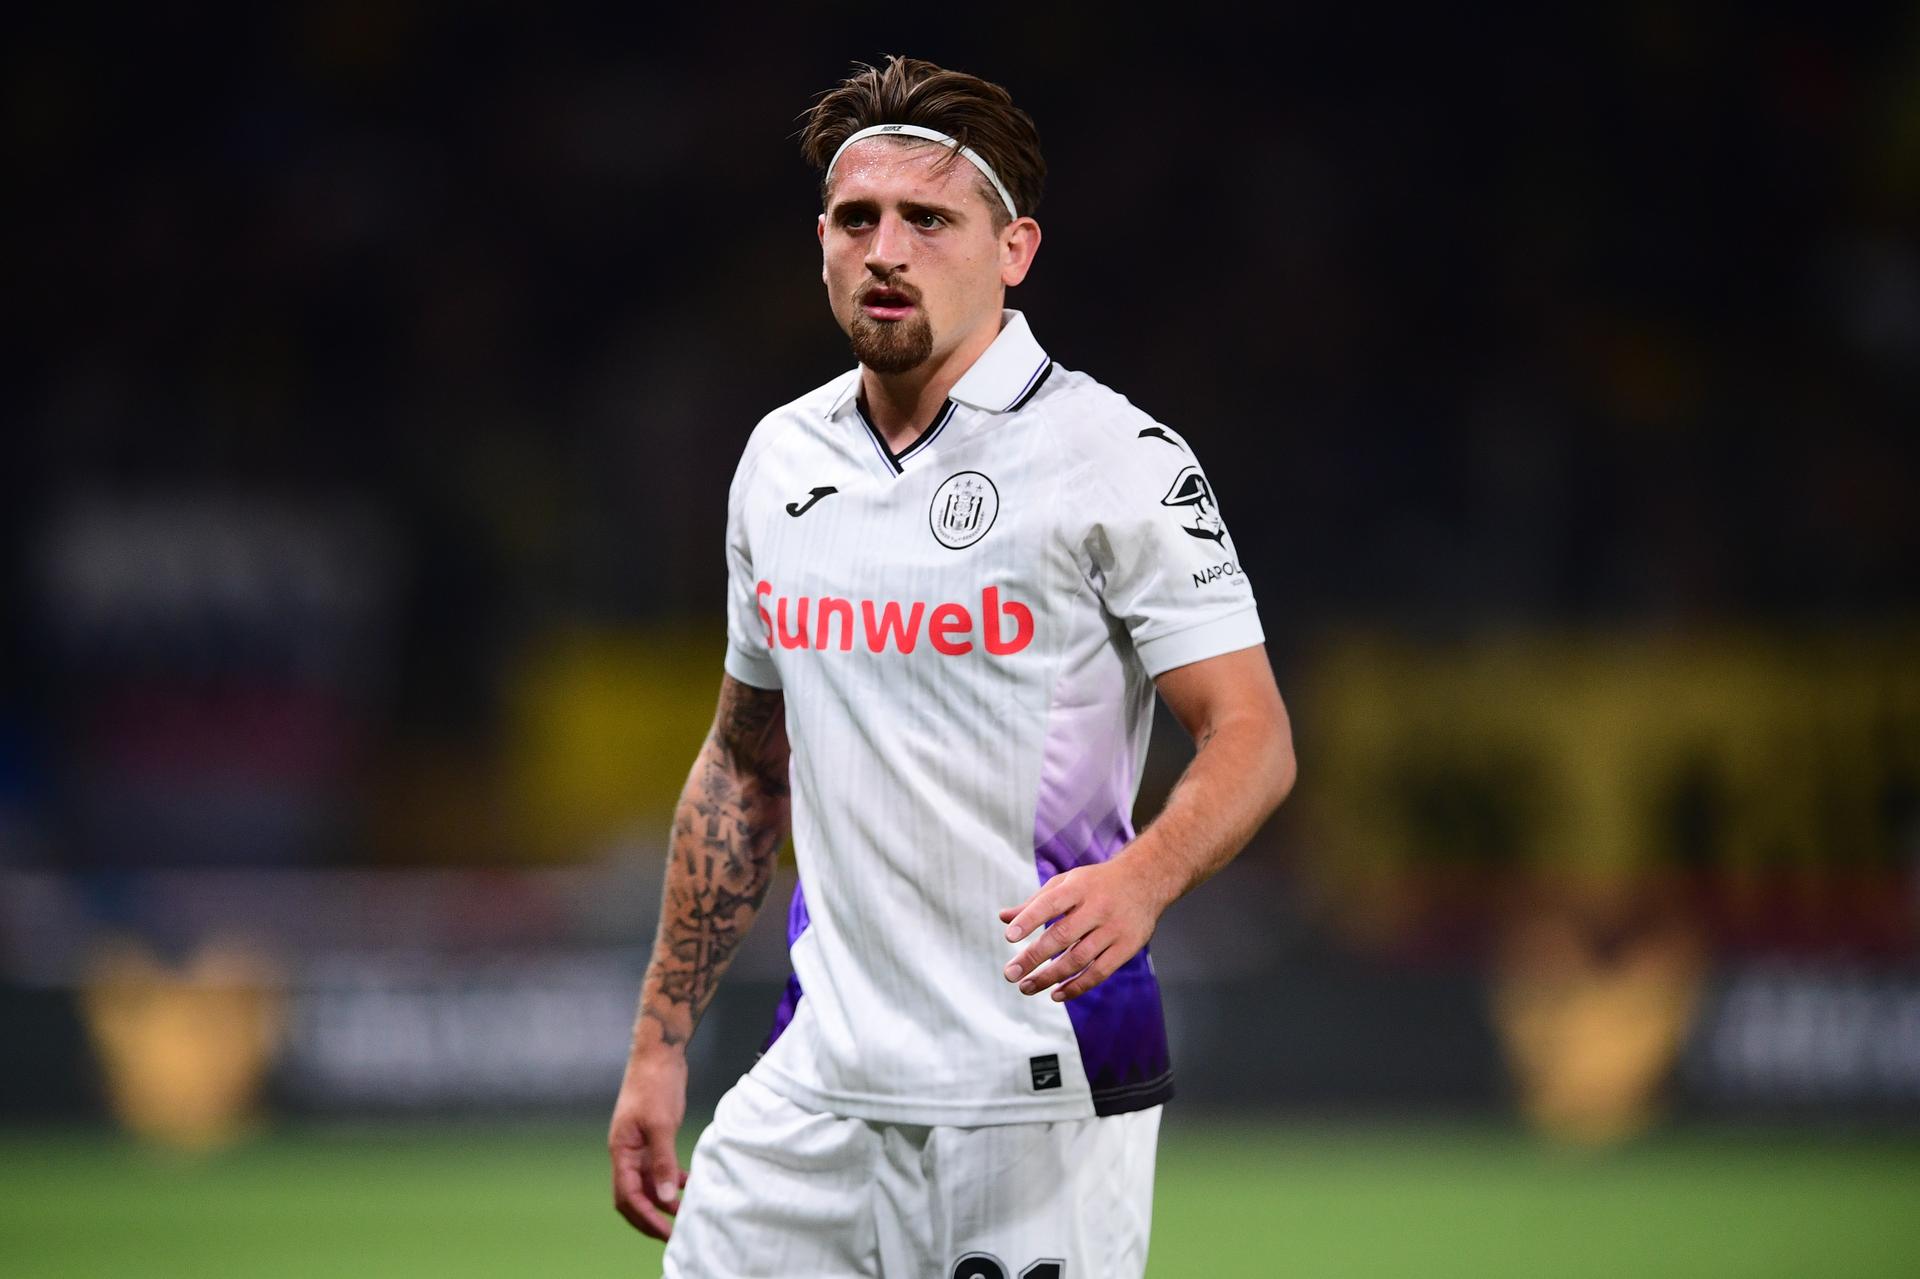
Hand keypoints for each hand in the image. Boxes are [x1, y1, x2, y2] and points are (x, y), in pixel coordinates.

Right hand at [608, 1049, 689, 1239]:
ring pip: (647, 1182)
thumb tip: (665, 1196)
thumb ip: (662, 1161)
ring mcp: (639, 1144)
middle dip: (650, 1216)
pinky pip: (658, 1166)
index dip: (645, 1217)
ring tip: (684, 1212)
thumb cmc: (655, 1084)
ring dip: (662, 1199)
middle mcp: (627, 1152)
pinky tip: (687, 1183)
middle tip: (672, 1233)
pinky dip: (670, 1178)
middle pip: (633, 1195)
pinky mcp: (653, 1136)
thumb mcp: (662, 1124)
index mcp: (621, 1150)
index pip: (627, 1195)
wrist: (659, 1054)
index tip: (665, 1232)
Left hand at [999, 859, 1169, 1000]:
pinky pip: (1099, 972)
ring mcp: (1114, 929)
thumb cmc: (1097, 883)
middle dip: (1033, 957)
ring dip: (1050, 977)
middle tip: (1011, 974)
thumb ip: (1036, 902)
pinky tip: (1056, 994)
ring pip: (1079, 958)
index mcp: (1079, 887)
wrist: (1146, 880)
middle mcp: (1097, 907)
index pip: (1050, 904)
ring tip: (1027, 987)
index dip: (1029, 920)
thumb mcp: (1067, 882)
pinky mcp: (1127, 947)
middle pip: (1062, 936)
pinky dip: (1077, 986)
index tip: (1009, 938)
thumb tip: (1004, 918)